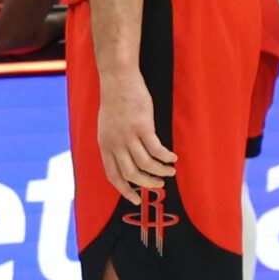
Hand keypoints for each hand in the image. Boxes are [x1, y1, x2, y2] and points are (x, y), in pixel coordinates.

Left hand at [98, 70, 175, 202]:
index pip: (113, 176)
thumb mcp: (106, 127)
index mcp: (105, 145)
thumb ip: (114, 144)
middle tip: (159, 185)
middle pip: (131, 175)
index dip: (124, 190)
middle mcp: (115, 144)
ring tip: (170, 171)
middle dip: (147, 184)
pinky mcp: (143, 126)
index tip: (135, 199)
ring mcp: (128, 136)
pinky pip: (157, 150)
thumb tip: (125, 160)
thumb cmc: (115, 102)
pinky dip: (166, 157)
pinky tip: (173, 157)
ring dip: (160, 171)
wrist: (118, 80)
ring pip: (146, 165)